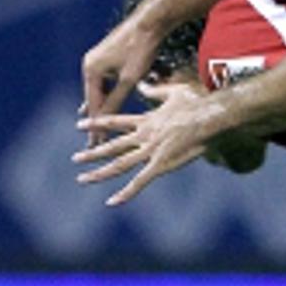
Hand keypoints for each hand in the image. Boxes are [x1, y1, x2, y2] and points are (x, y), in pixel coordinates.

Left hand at [72, 82, 211, 204]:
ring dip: (99, 172)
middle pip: (113, 146)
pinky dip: (125, 193)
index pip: (115, 122)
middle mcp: (144, 136)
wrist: (210, 116)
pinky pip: (140, 181)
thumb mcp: (174, 92)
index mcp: (147, 120)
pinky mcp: (161, 164)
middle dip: (92, 153)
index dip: (97, 123)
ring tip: (82, 179)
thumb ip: (155, 90)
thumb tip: (142, 84)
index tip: (80, 124)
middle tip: (75, 158)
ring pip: (119, 164)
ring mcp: (151, 151)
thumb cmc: (198, 102)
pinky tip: (112, 201)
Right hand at [80, 18, 161, 142]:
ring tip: (98, 127)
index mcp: (91, 70)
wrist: (151, 20)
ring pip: (101, 88)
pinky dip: (109, 92)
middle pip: (93, 97)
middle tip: (94, 142)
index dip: (95, 126)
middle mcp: (90, 63)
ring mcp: (98, 57)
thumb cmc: (142, 48)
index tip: (94, 144)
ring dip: (103, 106)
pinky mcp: (108, 54)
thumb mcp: (130, 78)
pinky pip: (106, 79)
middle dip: (96, 119)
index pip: (93, 104)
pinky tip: (107, 101)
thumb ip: (117, 100)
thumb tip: (105, 121)